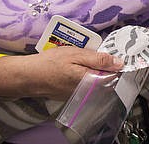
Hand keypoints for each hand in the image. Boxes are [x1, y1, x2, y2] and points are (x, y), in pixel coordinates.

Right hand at [0, 46, 123, 100]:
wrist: (28, 76)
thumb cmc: (50, 63)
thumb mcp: (76, 54)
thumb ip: (98, 59)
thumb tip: (119, 63)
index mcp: (91, 81)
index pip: (114, 76)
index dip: (117, 64)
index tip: (120, 55)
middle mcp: (87, 92)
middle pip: (106, 79)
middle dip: (106, 66)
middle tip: (99, 53)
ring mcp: (80, 95)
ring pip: (96, 81)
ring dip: (95, 70)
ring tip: (86, 59)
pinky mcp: (73, 95)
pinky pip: (86, 84)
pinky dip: (85, 75)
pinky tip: (78, 66)